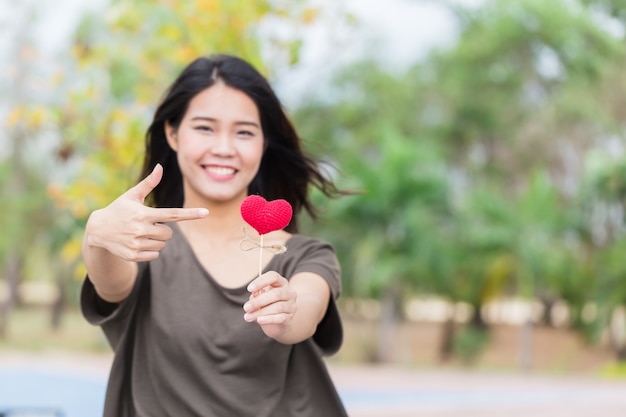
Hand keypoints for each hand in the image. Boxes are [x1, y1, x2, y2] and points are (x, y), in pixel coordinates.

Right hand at [85, 164, 207, 261]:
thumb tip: (160, 167)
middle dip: (163, 230)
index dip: (190, 214)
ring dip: (156, 240)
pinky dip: (150, 250)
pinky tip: (137, 242)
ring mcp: (137, 244)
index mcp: (144, 214)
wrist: (98, 230)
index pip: (172, 214)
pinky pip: (155, 255)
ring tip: (140, 233)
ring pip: (162, 245)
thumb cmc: (119, 209)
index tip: (206, 212)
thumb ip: (149, 183)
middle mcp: (141, 229)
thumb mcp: (132, 196)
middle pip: (169, 233)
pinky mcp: (134, 255)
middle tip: (149, 225)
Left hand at [243, 271, 296, 338]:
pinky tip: (259, 320)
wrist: (276, 322)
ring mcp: (291, 305)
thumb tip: (254, 294)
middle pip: (276, 293)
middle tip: (246, 307)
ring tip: (248, 317)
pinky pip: (281, 318)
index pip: (273, 277)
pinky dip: (268, 319)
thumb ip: (257, 295)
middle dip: (259, 301)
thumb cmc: (266, 305)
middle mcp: (289, 292)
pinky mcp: (290, 317)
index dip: (261, 281)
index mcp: (281, 283)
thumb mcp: (259, 298)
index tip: (249, 289)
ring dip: (261, 312)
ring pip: (278, 307)